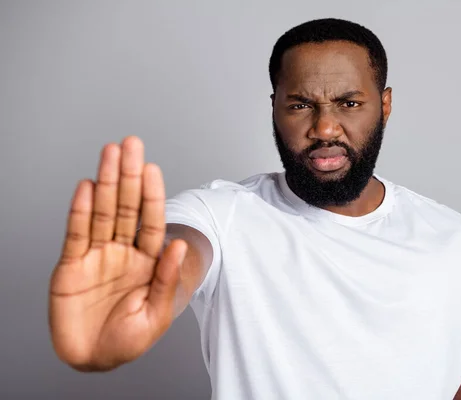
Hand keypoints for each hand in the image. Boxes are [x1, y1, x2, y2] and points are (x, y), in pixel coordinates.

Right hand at [49, 136, 186, 370]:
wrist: (92, 359)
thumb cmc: (128, 340)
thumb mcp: (155, 314)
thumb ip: (167, 280)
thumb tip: (179, 245)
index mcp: (147, 261)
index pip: (151, 222)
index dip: (152, 196)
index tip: (152, 169)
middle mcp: (122, 252)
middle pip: (126, 208)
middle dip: (129, 176)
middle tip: (130, 145)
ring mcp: (97, 256)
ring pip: (102, 213)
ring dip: (106, 183)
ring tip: (109, 153)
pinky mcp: (71, 265)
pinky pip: (76, 234)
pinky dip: (80, 211)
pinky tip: (86, 187)